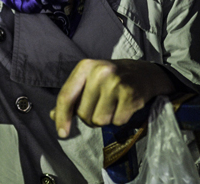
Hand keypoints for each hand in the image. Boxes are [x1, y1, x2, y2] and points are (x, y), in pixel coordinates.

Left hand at [50, 59, 173, 137]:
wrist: (146, 73)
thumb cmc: (112, 78)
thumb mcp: (90, 79)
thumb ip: (72, 96)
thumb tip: (53, 115)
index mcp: (86, 66)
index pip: (66, 96)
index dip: (62, 117)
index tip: (62, 133)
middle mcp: (100, 72)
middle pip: (83, 114)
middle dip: (90, 117)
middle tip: (102, 106)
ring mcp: (116, 83)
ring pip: (99, 120)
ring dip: (105, 119)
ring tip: (113, 105)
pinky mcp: (131, 95)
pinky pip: (117, 122)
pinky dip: (120, 119)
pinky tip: (124, 107)